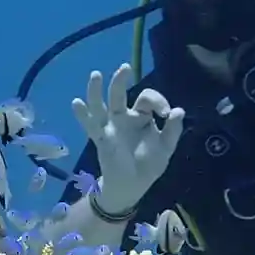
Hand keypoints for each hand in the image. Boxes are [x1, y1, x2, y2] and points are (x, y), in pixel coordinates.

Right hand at [70, 63, 184, 214]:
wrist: (132, 187)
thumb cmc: (149, 165)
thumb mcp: (165, 148)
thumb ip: (172, 130)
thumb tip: (179, 111)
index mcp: (141, 116)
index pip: (146, 98)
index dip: (157, 101)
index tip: (165, 113)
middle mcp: (123, 117)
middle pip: (119, 94)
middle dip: (120, 80)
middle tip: (125, 67)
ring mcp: (110, 127)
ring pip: (101, 105)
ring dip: (97, 90)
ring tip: (96, 75)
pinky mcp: (101, 139)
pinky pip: (90, 126)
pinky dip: (82, 115)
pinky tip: (76, 103)